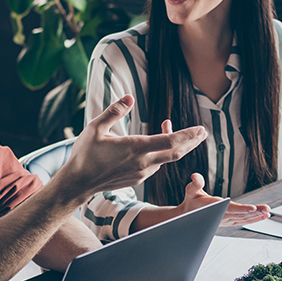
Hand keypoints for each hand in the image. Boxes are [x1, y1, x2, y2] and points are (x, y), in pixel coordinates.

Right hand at [58, 97, 205, 196]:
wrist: (78, 183)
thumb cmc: (85, 154)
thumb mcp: (96, 127)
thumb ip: (114, 111)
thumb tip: (130, 97)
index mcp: (135, 148)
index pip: (170, 142)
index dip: (188, 135)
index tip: (201, 129)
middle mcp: (143, 163)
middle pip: (176, 153)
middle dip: (192, 142)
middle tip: (203, 132)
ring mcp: (141, 173)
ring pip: (166, 159)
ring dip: (174, 146)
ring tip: (178, 131)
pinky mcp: (137, 179)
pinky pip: (156, 165)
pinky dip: (162, 154)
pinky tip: (158, 145)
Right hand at [180, 171, 269, 225]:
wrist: (188, 217)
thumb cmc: (191, 202)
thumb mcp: (191, 191)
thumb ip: (195, 183)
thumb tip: (195, 176)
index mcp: (214, 208)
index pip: (230, 209)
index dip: (242, 209)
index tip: (253, 208)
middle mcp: (221, 216)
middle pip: (240, 214)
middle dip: (255, 212)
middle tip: (266, 209)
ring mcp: (226, 220)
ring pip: (243, 219)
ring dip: (257, 215)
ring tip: (268, 211)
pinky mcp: (229, 222)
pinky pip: (243, 221)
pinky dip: (254, 219)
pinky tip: (263, 216)